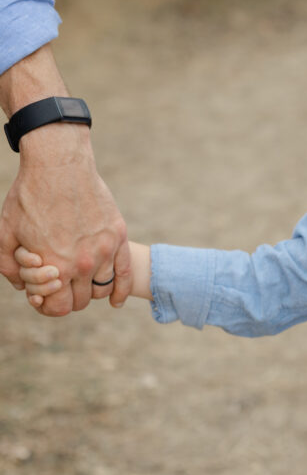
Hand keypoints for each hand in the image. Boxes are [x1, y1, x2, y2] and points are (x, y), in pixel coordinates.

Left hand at [0, 127, 129, 314]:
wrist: (59, 167)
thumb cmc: (28, 198)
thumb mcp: (4, 233)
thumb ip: (8, 267)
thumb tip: (21, 287)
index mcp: (55, 266)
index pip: (58, 307)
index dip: (48, 306)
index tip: (43, 297)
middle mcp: (83, 264)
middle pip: (81, 301)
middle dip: (67, 298)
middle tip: (59, 284)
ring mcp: (105, 250)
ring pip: (102, 289)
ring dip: (90, 291)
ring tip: (80, 282)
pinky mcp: (118, 236)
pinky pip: (125, 274)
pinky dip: (120, 291)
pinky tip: (116, 302)